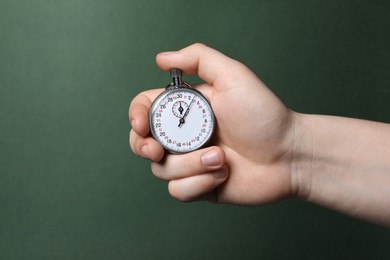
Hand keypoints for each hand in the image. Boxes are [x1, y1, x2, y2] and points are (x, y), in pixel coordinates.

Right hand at [129, 43, 298, 204]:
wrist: (289, 155)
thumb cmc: (264, 115)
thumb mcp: (233, 76)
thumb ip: (198, 59)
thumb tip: (161, 59)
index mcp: (187, 109)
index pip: (146, 109)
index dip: (135, 117)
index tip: (141, 125)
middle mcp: (184, 135)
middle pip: (142, 143)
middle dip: (144, 147)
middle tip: (158, 150)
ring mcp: (190, 162)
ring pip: (162, 170)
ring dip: (190, 165)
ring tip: (221, 158)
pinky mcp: (199, 186)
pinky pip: (178, 191)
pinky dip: (199, 183)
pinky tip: (222, 174)